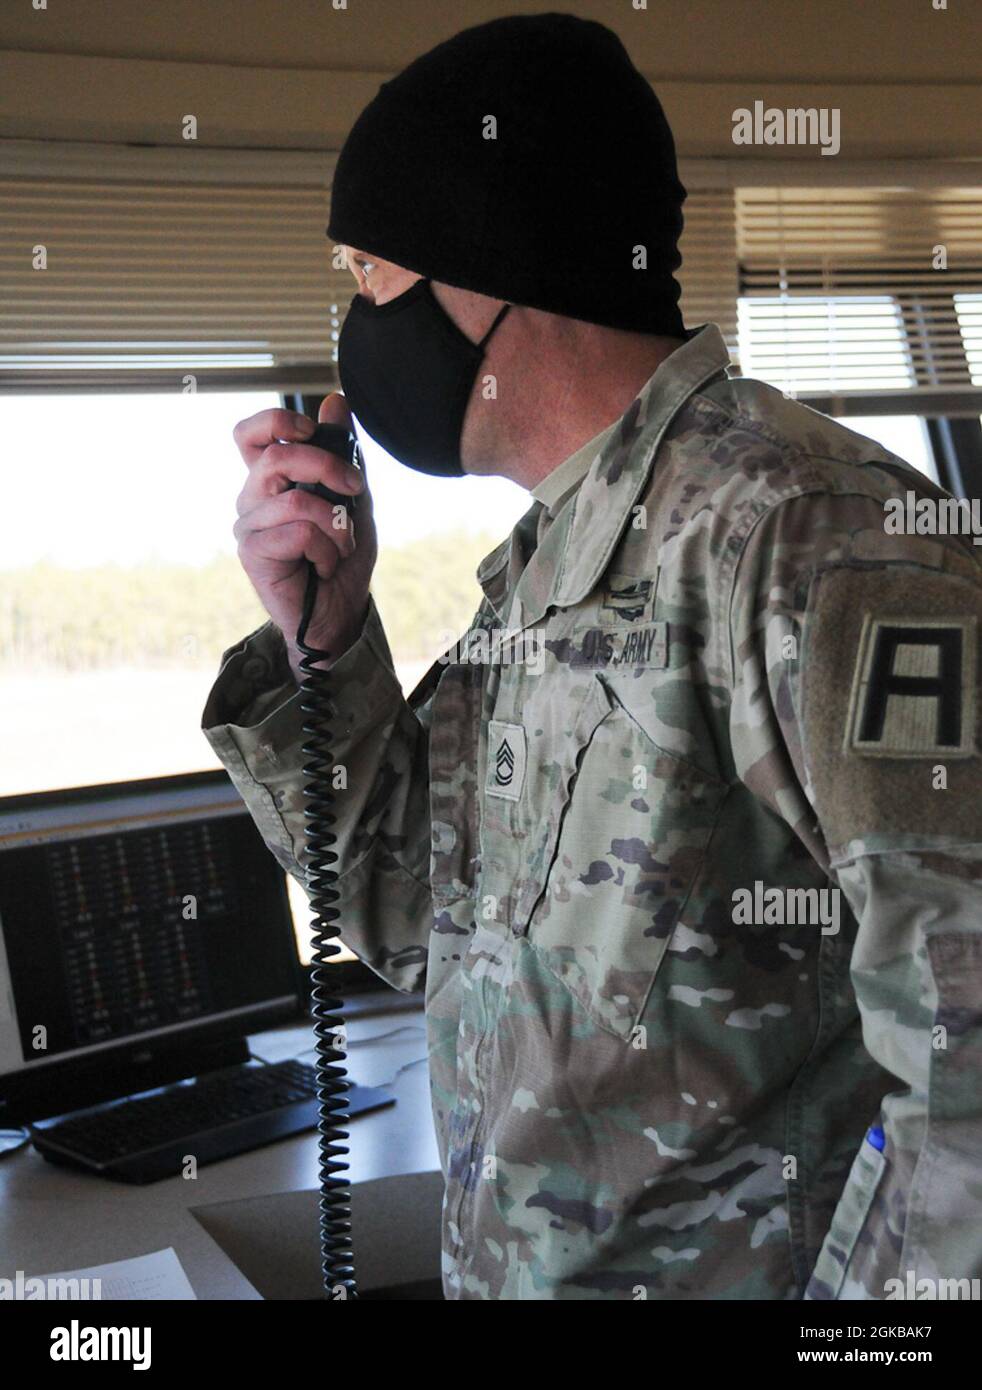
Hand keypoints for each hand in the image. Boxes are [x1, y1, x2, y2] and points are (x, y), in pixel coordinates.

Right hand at [232, 393, 377, 678]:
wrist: (340, 612)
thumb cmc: (343, 558)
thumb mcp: (354, 498)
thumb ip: (344, 453)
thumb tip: (337, 400)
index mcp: (271, 480)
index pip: (249, 433)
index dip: (277, 421)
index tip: (312, 430)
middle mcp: (253, 498)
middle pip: (275, 455)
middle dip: (327, 466)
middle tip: (355, 490)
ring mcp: (248, 526)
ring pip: (295, 500)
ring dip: (335, 524)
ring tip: (342, 545)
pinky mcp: (252, 553)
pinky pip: (298, 533)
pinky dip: (326, 549)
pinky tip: (323, 566)